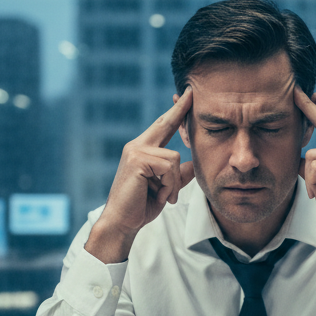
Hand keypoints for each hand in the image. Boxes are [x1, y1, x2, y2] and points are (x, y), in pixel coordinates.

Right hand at [85, 88, 196, 262]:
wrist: (122, 223)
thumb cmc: (141, 207)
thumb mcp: (166, 188)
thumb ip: (178, 175)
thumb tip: (193, 164)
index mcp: (142, 150)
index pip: (163, 126)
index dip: (176, 112)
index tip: (186, 96)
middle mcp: (137, 146)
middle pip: (165, 124)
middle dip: (180, 110)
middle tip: (192, 92)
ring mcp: (135, 151)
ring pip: (174, 157)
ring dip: (174, 182)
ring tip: (166, 196)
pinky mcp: (137, 160)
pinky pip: (168, 167)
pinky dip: (169, 185)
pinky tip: (161, 196)